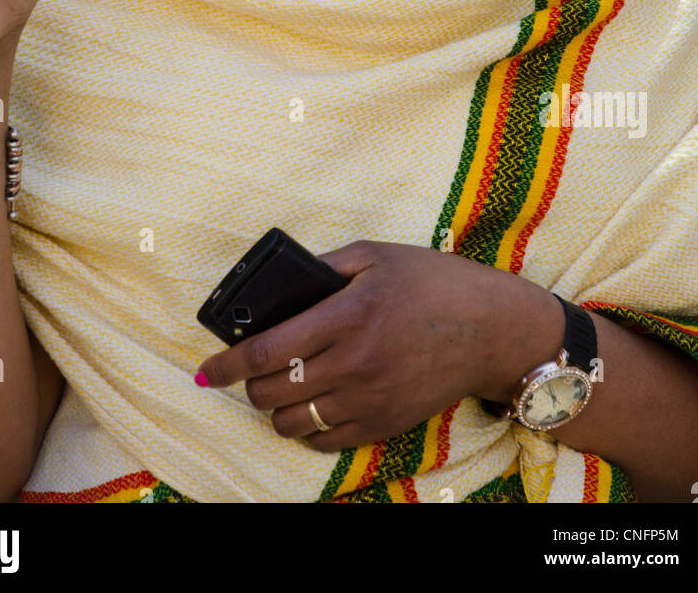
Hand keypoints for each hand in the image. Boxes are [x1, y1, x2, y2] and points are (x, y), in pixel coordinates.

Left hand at [196, 239, 552, 451]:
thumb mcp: (375, 255)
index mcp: (347, 314)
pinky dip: (306, 429)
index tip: (206, 369)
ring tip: (281, 387)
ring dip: (275, 408)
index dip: (225, 364)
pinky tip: (311, 406)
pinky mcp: (384, 424)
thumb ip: (323, 267)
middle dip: (247, 385)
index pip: (265, 351)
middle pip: (271, 392)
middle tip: (248, 371)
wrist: (490, 329)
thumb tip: (277, 285)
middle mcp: (354, 362)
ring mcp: (369, 399)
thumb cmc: (432, 283)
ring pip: (291, 423)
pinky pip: (324, 442)